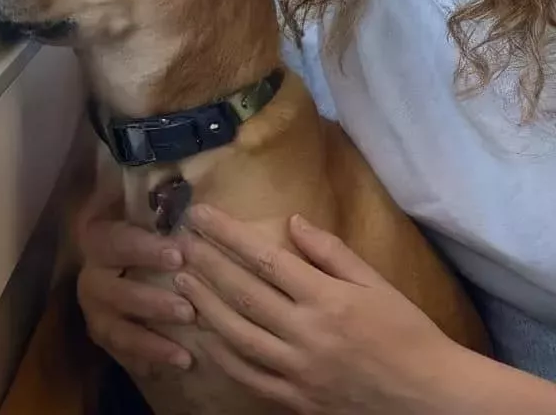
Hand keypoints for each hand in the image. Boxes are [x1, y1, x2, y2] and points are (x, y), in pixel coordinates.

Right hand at [73, 179, 195, 375]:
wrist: (128, 263)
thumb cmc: (152, 233)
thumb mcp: (152, 214)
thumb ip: (162, 206)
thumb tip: (189, 191)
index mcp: (100, 237)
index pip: (116, 241)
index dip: (144, 249)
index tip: (177, 256)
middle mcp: (90, 273)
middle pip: (112, 289)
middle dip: (150, 301)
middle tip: (187, 310)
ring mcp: (94, 308)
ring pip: (115, 326)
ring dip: (149, 340)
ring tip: (185, 353)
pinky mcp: (102, 335)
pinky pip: (120, 352)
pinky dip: (145, 360)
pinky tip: (173, 365)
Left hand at [173, 206, 459, 413]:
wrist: (433, 400)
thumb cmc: (408, 333)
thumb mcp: (376, 283)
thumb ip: (331, 251)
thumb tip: (292, 221)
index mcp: (328, 299)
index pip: (265, 259)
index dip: (228, 234)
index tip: (201, 215)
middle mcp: (308, 334)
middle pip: (243, 292)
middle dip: (206, 262)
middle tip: (178, 240)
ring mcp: (299, 371)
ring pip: (237, 334)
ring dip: (205, 303)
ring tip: (182, 278)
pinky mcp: (297, 402)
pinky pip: (249, 376)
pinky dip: (222, 353)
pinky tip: (204, 332)